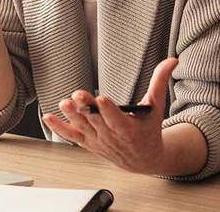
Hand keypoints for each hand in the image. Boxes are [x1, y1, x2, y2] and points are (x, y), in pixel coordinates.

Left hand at [42, 58, 178, 174]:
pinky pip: (71, 136)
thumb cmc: (149, 130)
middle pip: (96, 121)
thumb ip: (160, 82)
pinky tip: (48, 117)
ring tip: (63, 103)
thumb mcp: (157, 107)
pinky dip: (59, 128)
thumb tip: (172, 60)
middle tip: (77, 96)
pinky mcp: (87, 142)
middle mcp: (111, 136)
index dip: (108, 110)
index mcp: (128, 129)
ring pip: (82, 128)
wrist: (143, 160)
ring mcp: (97, 140)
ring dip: (71, 116)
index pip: (117, 119)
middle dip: (86, 109)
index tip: (101, 99)